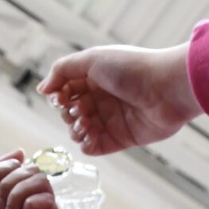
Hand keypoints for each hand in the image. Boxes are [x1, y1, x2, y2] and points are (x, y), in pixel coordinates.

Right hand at [38, 44, 202, 155]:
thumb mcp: (91, 60)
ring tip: (87, 122)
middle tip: (81, 109)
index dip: (58, 96)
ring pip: (78, 132)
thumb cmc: (131, 69)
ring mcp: (109, 120)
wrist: (166, 89)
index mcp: (93, 78)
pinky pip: (93, 148)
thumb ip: (62, 71)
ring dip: (76, 129)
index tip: (60, 97)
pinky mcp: (119, 139)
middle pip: (69, 113)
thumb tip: (42, 89)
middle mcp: (100, 99)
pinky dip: (86, 144)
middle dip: (68, 113)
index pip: (64, 91)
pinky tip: (91, 135)